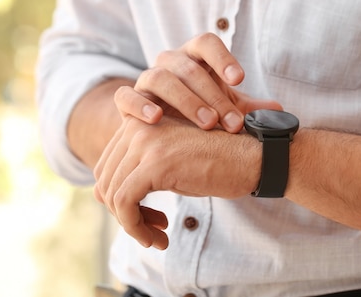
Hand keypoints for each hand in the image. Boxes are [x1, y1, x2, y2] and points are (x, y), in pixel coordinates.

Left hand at [93, 114, 259, 249]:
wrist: (255, 157)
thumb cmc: (221, 161)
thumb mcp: (174, 161)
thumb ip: (143, 169)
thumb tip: (111, 198)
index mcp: (140, 122)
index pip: (107, 166)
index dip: (120, 198)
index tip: (146, 216)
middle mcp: (138, 127)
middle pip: (105, 179)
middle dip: (124, 213)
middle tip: (151, 230)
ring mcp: (146, 142)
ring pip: (112, 194)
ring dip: (131, 225)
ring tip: (156, 237)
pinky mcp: (155, 163)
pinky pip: (124, 203)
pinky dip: (135, 227)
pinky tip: (158, 236)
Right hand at [121, 33, 281, 131]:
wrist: (167, 128)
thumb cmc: (202, 111)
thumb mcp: (227, 108)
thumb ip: (250, 109)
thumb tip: (280, 111)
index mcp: (195, 57)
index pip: (206, 43)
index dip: (222, 58)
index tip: (240, 80)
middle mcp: (170, 62)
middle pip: (188, 67)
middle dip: (213, 94)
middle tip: (231, 122)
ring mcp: (147, 79)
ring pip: (160, 77)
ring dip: (185, 100)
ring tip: (207, 124)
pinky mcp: (128, 99)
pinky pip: (127, 96)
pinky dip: (139, 104)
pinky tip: (155, 119)